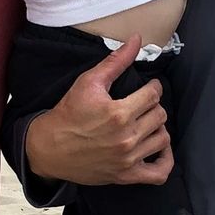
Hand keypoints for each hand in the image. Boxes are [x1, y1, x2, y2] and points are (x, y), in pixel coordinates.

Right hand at [24, 37, 172, 186]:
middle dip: (153, 106)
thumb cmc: (68, 114)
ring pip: (163, 139)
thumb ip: (116, 61)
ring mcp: (127, 159)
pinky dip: (166, 160)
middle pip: (160, 115)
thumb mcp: (88, 82)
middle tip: (142, 105)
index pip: (153, 95)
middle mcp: (126, 137)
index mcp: (118, 113)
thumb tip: (137, 39)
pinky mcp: (126, 175)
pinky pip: (159, 173)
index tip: (148, 88)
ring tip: (147, 123)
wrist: (49, 148)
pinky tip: (158, 148)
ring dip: (158, 128)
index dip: (153, 87)